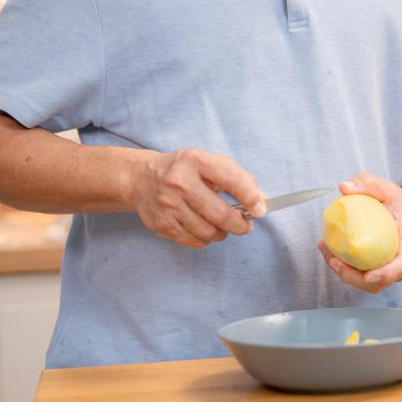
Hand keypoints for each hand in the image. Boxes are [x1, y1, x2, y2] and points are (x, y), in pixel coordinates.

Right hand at [130, 148, 264, 247]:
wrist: (140, 178)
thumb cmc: (182, 170)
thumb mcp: (208, 162)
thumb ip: (237, 177)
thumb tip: (261, 200)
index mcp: (197, 161)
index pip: (231, 178)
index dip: (250, 196)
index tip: (261, 209)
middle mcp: (181, 182)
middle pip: (219, 213)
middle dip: (240, 224)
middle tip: (246, 226)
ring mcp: (169, 204)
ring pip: (207, 231)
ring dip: (223, 233)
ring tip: (225, 227)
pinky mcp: (162, 223)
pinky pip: (193, 240)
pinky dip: (206, 240)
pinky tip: (206, 230)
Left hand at [317, 172, 401, 293]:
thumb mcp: (388, 188)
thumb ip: (367, 183)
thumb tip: (343, 188)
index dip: (387, 273)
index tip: (369, 275)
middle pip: (382, 281)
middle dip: (355, 278)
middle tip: (334, 261)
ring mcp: (392, 270)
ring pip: (370, 284)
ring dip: (347, 275)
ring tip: (328, 255)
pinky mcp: (380, 270)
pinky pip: (364, 277)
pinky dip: (346, 270)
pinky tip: (330, 253)